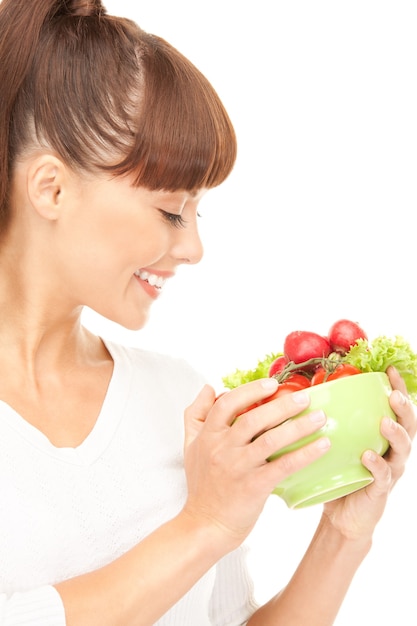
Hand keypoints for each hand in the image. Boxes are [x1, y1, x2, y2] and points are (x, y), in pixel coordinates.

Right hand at [183, 379, 329, 546]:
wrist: (204, 525)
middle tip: (305, 397)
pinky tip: (322, 445)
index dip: (250, 391)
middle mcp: (221, 448)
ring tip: (320, 417)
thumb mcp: (190, 446)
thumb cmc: (201, 485)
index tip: (272, 383)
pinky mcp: (254, 486)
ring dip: (298, 426)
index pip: (227, 404)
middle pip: (253, 418)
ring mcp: (238, 467)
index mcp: (208, 435)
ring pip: (270, 439)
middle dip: (281, 405)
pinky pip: (283, 465)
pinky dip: (305, 454)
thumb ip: (196, 414)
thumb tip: (208, 388)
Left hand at [322, 366, 416, 539]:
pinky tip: (368, 456)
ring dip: (395, 433)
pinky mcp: (381, 490)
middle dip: (404, 408)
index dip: (397, 388)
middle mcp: (393, 451)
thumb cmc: (340, 474)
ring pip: (403, 449)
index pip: (396, 408)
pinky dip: (377, 465)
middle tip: (394, 395)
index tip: (390, 370)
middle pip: (408, 425)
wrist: (342, 516)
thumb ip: (336, 423)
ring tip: (385, 421)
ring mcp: (390, 470)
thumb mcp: (340, 444)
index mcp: (384, 436)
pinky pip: (384, 476)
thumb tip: (310, 391)